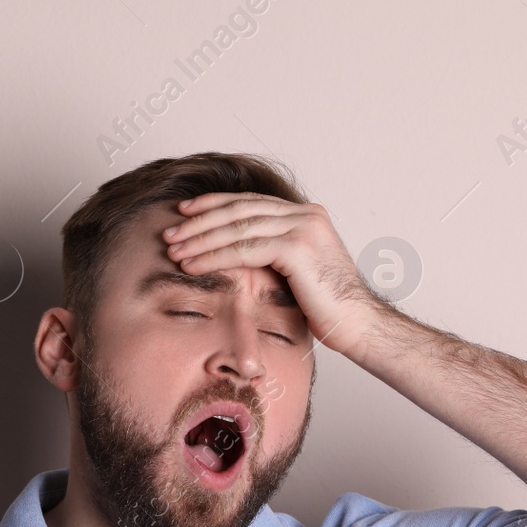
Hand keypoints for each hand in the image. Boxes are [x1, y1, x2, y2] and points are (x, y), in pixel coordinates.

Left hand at [161, 192, 388, 356]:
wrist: (356, 324)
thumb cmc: (327, 308)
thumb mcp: (295, 272)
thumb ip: (272, 255)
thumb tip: (235, 254)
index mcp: (306, 215)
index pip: (250, 203)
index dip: (214, 206)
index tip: (184, 213)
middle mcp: (306, 214)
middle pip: (240, 210)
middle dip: (200, 221)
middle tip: (170, 233)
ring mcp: (304, 227)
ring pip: (239, 227)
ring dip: (201, 239)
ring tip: (174, 251)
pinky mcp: (299, 247)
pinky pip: (246, 249)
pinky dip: (216, 256)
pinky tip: (194, 264)